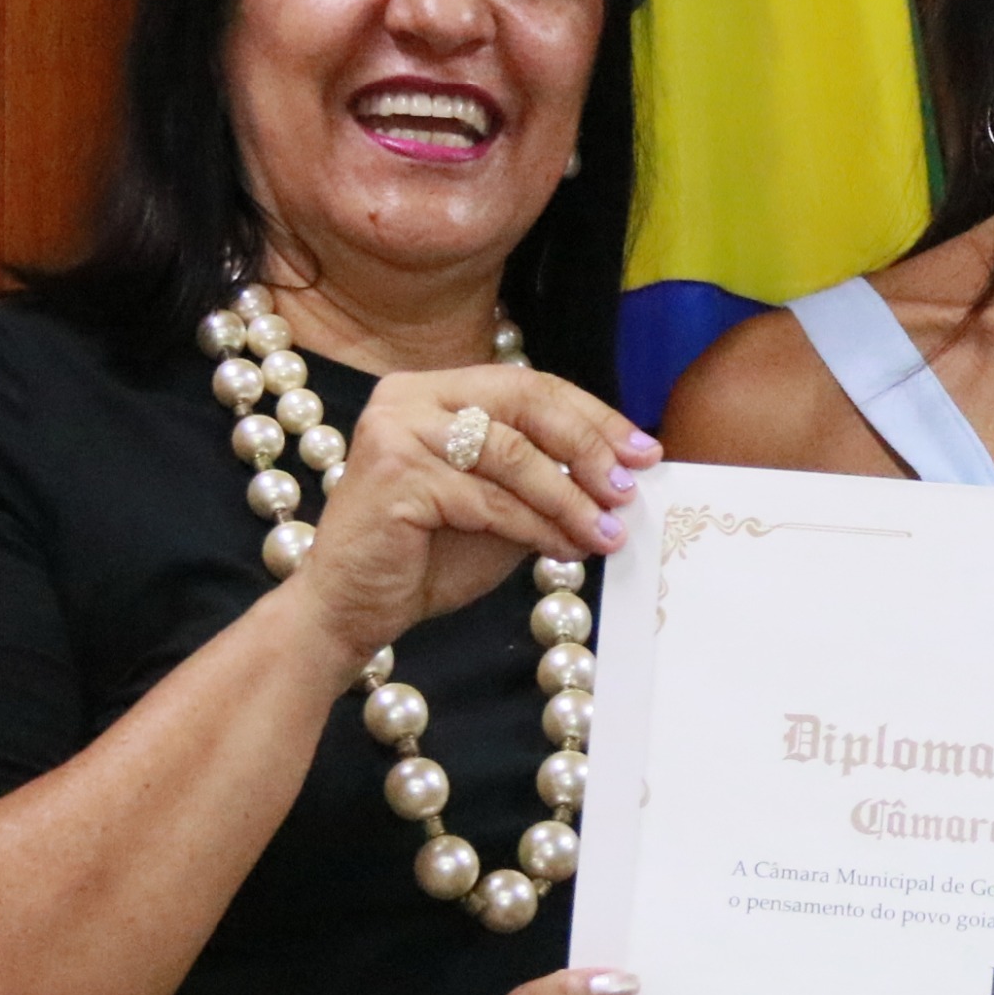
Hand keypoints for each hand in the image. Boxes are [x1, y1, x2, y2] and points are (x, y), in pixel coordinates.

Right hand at [285, 368, 658, 669]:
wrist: (350, 608)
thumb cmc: (424, 557)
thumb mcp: (499, 506)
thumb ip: (544, 479)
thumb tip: (622, 471)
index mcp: (436, 390)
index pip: (531, 386)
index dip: (595, 417)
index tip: (644, 452)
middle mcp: (410, 396)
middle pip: (526, 403)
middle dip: (589, 447)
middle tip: (631, 487)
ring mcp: (397, 430)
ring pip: (512, 454)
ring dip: (570, 498)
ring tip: (608, 532)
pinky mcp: (394, 474)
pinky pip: (489, 499)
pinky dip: (538, 526)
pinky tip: (567, 549)